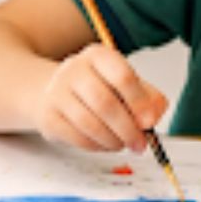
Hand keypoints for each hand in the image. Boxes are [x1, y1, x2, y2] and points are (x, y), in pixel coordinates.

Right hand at [35, 44, 167, 151]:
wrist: (54, 92)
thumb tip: (152, 117)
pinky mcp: (48, 115)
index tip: (149, 122)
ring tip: (122, 144)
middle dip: (127, 129)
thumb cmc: (97, 88)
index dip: (139, 102)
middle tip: (139, 144)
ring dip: (112, 140)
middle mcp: (75, 69)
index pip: (122, 76)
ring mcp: (57, 92)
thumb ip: (148, 97)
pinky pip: (76, 137)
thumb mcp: (125, 84)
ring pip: (89, 123)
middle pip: (105, 103)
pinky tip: (105, 144)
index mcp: (98, 55)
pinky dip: (96, 146)